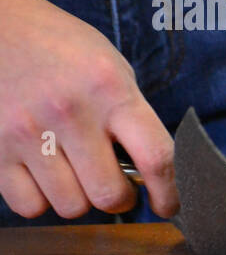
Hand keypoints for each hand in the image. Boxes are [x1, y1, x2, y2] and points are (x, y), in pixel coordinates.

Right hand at [0, 0, 177, 219]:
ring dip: (79, 199)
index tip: (169, 205)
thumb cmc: (62, 49)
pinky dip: (41, 200)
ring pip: (70, 206)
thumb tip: (156, 172)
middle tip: (114, 185)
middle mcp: (70, 112)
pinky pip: (28, 206)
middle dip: (120, 199)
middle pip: (109, 194)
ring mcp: (26, 132)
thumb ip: (133, 116)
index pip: (156, 157)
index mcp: (110, 89)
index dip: (169, 193)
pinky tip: (44, 177)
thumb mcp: (112, 68)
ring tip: (75, 174)